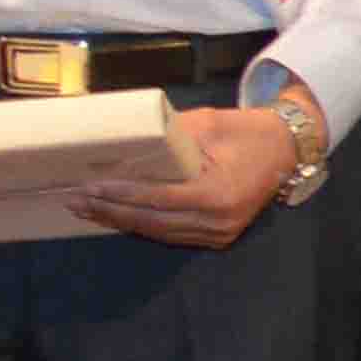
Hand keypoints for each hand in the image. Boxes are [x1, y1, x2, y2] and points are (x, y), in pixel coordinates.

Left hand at [75, 95, 301, 249]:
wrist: (285, 150)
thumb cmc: (246, 131)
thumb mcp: (206, 124)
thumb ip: (167, 136)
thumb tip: (122, 141)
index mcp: (218, 194)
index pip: (159, 199)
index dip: (122, 194)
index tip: (89, 187)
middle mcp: (218, 221)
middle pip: (153, 221)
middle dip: (111, 211)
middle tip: (75, 200)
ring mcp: (219, 233)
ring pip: (159, 232)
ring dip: (121, 221)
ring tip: (87, 210)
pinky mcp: (217, 236)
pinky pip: (171, 234)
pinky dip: (142, 225)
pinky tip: (117, 217)